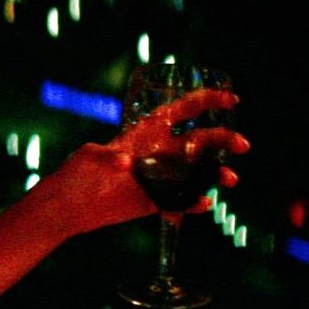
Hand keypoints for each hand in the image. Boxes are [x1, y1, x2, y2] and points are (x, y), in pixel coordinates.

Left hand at [37, 88, 248, 235]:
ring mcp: (157, 178)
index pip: (177, 112)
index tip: (230, 99)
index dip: (204, 102)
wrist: (65, 209)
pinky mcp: (154, 202)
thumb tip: (125, 162)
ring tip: (230, 179)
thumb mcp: (90, 158)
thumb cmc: (75, 175)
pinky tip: (204, 204)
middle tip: (243, 145)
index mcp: (141, 136)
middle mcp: (155, 154)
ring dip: (215, 174)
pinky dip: (193, 203)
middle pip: (196, 141)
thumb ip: (108, 157)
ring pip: (194, 173)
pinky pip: (180, 201)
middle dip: (222, 139)